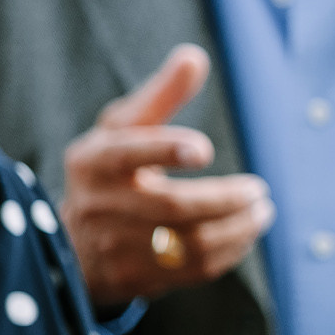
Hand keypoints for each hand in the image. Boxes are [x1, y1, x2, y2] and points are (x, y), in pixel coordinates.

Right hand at [61, 46, 273, 309]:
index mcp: (95, 162)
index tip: (203, 148)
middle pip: (172, 207)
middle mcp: (101, 206)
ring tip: (263, 210)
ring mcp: (116, 247)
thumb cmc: (111, 169)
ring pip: (188, 244)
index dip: (165, 151)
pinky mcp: (135, 278)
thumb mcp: (123, 128)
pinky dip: (230, 253)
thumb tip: (194, 56)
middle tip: (259, 189)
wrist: (71, 242)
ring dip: (237, 229)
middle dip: (224, 199)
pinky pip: (192, 270)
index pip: (128, 154)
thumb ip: (160, 95)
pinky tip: (247, 234)